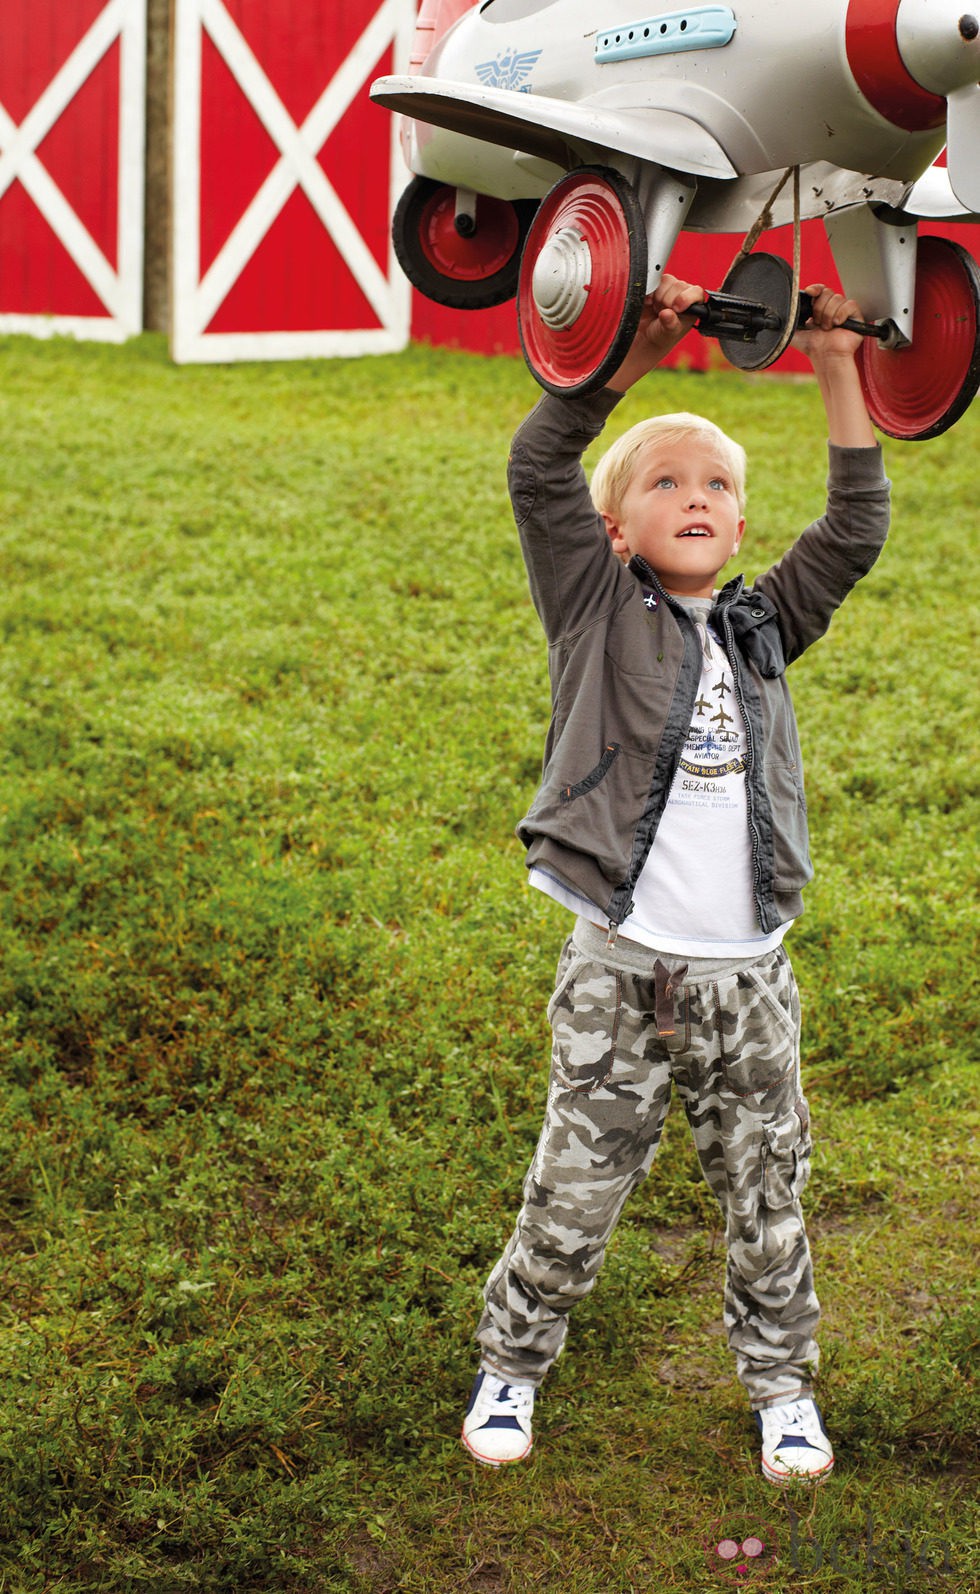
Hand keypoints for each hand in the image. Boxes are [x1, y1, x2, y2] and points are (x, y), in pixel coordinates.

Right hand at [606, 274, 705, 391]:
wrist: (645, 337)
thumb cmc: (662, 336)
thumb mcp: (668, 333)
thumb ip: (670, 324)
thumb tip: (667, 314)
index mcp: (693, 306)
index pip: (696, 292)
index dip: (685, 297)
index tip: (676, 307)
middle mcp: (683, 294)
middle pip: (679, 285)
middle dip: (668, 300)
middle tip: (662, 312)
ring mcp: (670, 288)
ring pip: (666, 281)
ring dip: (658, 296)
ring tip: (656, 308)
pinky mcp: (656, 285)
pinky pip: (653, 280)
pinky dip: (649, 291)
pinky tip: (649, 303)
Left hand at [792, 283, 864, 363]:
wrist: (824, 357)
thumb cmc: (811, 347)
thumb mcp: (793, 332)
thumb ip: (786, 322)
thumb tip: (778, 312)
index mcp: (819, 308)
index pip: (819, 289)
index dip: (815, 289)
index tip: (809, 293)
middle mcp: (832, 307)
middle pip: (827, 292)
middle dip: (819, 308)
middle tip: (817, 323)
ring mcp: (844, 311)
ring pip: (837, 298)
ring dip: (829, 315)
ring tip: (827, 328)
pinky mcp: (856, 316)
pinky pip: (850, 304)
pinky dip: (842, 313)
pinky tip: (837, 325)